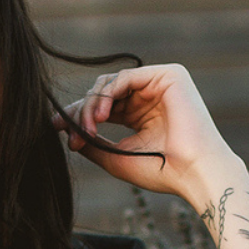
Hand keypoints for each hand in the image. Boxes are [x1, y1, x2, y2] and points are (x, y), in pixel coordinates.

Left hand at [53, 62, 238, 206]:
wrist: (194, 173)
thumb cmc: (162, 172)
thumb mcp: (117, 158)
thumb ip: (94, 144)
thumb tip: (68, 134)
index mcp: (140, 114)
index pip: (103, 106)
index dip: (78, 114)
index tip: (54, 127)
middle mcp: (149, 96)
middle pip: (103, 92)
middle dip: (82, 111)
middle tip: (71, 133)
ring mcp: (159, 83)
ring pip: (110, 83)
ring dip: (92, 105)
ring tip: (89, 128)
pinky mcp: (168, 75)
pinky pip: (125, 77)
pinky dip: (108, 94)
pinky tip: (101, 115)